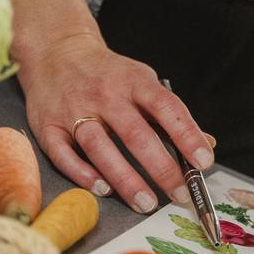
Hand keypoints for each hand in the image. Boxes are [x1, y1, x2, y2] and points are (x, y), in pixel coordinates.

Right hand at [19, 30, 212, 212]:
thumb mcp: (142, 82)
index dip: (187, 135)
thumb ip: (170, 114)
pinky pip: (63, 154)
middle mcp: (104, 95)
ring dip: (124, 178)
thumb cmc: (107, 74)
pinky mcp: (47, 126)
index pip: (166, 107)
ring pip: (100, 147)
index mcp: (133, 81)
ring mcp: (73, 110)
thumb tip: (206, 145)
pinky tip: (103, 189)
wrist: (56, 50)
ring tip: (145, 203)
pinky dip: (82, 174)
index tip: (204, 161)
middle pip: (135, 134)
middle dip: (161, 168)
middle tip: (180, 194)